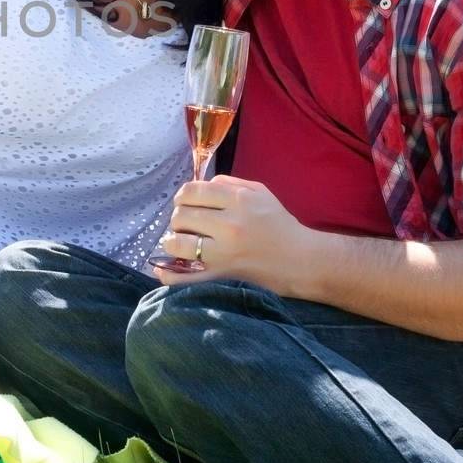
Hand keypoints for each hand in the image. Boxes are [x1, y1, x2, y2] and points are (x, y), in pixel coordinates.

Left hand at [153, 175, 309, 290]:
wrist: (301, 260)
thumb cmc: (279, 224)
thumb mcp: (259, 193)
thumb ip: (229, 184)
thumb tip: (201, 186)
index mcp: (238, 201)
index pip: (192, 192)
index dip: (182, 196)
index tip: (185, 203)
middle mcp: (229, 225)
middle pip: (181, 216)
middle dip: (178, 218)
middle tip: (186, 224)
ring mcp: (224, 253)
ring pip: (178, 244)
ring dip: (172, 242)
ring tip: (180, 242)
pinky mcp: (222, 276)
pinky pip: (185, 277)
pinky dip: (168, 274)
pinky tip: (162, 269)